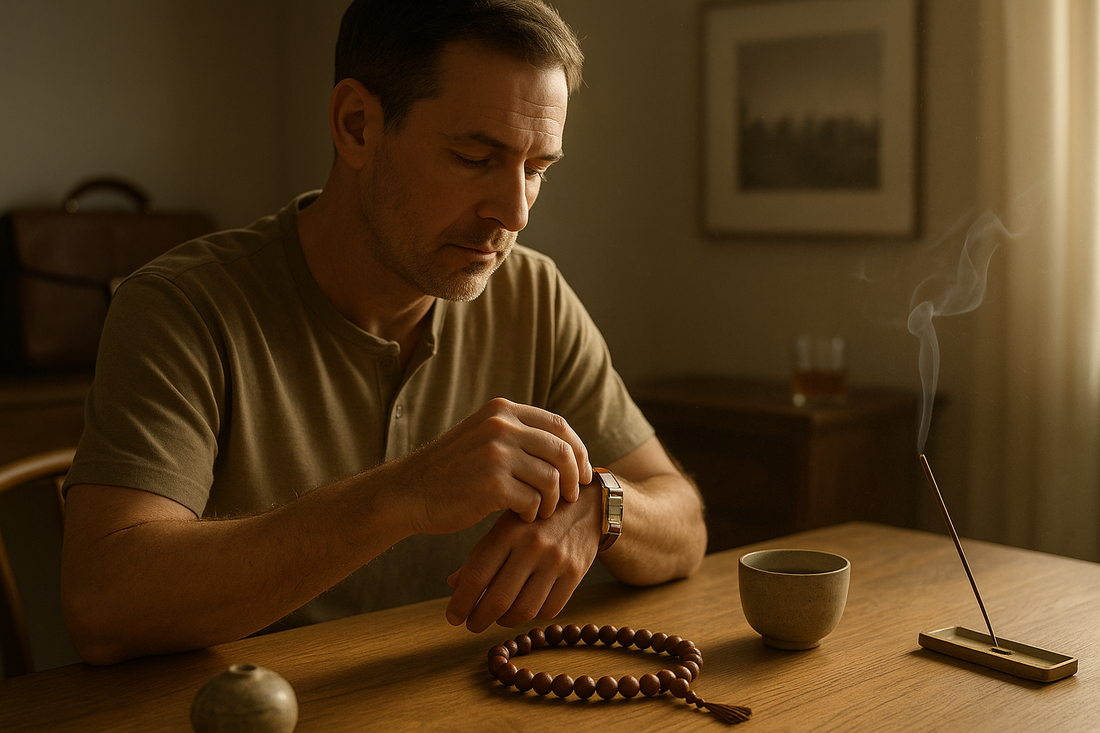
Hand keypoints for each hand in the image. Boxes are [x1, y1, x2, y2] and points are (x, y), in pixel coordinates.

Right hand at [397, 398, 591, 533]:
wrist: (409, 492)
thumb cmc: (451, 471)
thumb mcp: (483, 437)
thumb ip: (518, 434)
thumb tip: (569, 448)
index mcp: (502, 411)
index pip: (559, 426)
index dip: (578, 451)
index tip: (583, 473)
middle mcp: (501, 426)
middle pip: (562, 451)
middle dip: (573, 478)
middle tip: (569, 498)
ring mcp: (496, 453)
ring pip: (551, 479)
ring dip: (552, 501)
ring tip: (539, 511)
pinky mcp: (491, 483)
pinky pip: (533, 501)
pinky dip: (532, 513)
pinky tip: (520, 516)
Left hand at [444, 481, 602, 631]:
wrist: (587, 503)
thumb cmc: (536, 516)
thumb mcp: (505, 524)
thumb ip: (481, 554)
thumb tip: (454, 584)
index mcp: (508, 531)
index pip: (477, 576)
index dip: (461, 602)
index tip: (453, 617)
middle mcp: (532, 546)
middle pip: (499, 598)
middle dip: (479, 619)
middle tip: (471, 625)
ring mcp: (556, 561)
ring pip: (524, 610)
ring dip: (504, 621)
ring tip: (497, 618)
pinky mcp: (576, 573)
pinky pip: (549, 609)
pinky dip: (532, 616)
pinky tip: (523, 609)